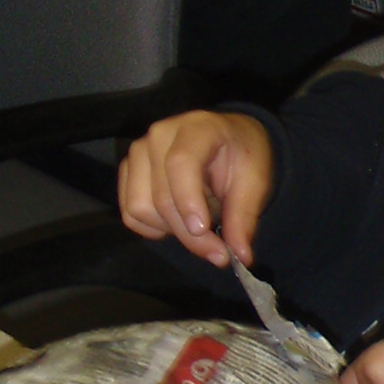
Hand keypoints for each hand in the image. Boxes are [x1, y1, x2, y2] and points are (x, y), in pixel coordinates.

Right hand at [118, 110, 274, 265]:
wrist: (228, 141)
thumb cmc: (242, 157)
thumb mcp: (256, 182)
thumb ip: (245, 216)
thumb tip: (241, 256)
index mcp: (197, 128)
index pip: (181, 163)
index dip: (188, 200)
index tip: (202, 230)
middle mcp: (159, 136)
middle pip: (161, 197)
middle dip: (189, 233)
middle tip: (220, 253)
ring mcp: (138, 152)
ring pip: (140, 208)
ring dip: (171, 229)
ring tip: (198, 220)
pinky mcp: (127, 171)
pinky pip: (130, 214)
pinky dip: (154, 228)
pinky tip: (177, 220)